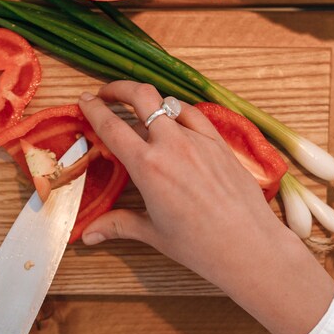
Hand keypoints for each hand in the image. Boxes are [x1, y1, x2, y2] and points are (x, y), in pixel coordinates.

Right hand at [78, 82, 333, 333]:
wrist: (249, 245)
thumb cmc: (199, 245)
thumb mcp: (153, 233)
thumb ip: (118, 225)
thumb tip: (89, 235)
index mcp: (148, 167)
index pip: (112, 126)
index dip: (94, 109)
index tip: (84, 100)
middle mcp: (172, 145)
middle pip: (141, 96)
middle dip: (119, 88)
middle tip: (107, 93)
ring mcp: (199, 140)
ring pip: (169, 103)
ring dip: (150, 101)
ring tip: (140, 108)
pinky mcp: (220, 143)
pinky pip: (195, 115)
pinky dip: (179, 112)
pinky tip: (175, 120)